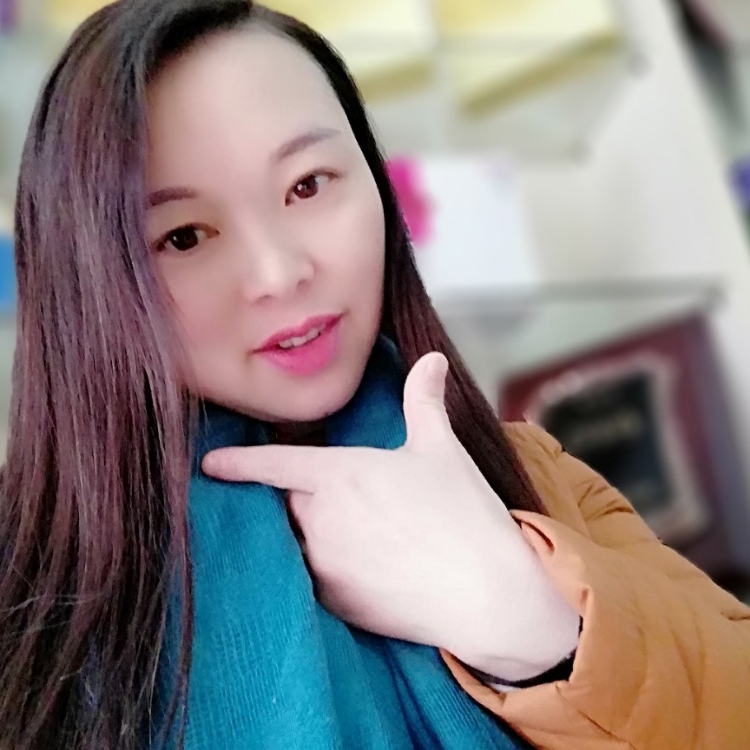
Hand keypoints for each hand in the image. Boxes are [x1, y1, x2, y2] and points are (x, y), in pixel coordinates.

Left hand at [203, 353, 578, 681]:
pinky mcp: (336, 603)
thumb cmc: (463, 514)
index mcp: (339, 476)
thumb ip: (424, 400)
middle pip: (290, 503)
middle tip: (348, 500)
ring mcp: (324, 566)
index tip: (210, 464)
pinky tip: (367, 568)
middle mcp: (320, 520)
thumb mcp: (442, 449)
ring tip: (360, 536)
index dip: (237, 463)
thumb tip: (431, 359)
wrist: (485, 594)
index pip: (272, 466)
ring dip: (315, 534)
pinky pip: (315, 580)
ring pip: (299, 542)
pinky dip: (329, 569)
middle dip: (304, 498)